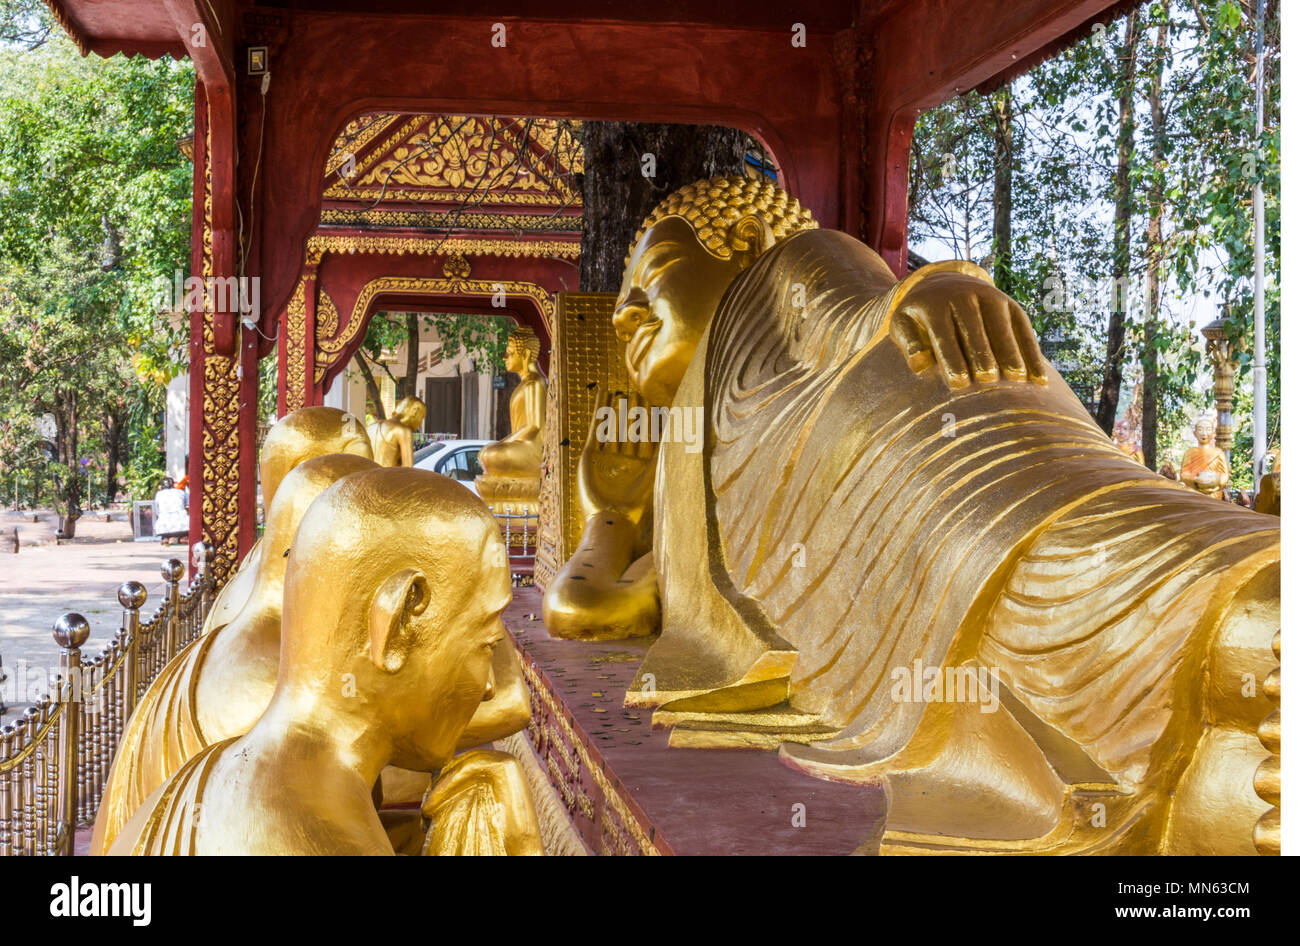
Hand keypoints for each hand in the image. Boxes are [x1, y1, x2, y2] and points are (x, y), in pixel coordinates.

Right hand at [577, 387, 657, 523]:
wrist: (610, 518)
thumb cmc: (636, 502)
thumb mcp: (656, 473)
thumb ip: (667, 452)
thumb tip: (684, 433)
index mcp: (642, 466)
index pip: (649, 437)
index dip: (653, 419)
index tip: (657, 402)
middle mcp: (625, 461)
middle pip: (631, 430)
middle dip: (635, 412)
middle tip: (637, 393)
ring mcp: (607, 457)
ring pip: (614, 426)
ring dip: (617, 409)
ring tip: (621, 392)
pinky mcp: (590, 455)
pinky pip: (596, 427)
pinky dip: (599, 409)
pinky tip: (602, 393)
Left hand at [890, 272, 1048, 388]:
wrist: (942, 284)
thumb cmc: (920, 318)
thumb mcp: (904, 325)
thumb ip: (909, 343)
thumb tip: (919, 365)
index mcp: (934, 304)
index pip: (944, 333)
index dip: (952, 358)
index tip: (959, 382)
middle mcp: (965, 296)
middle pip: (975, 328)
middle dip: (983, 353)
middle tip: (989, 379)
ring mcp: (991, 298)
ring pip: (1003, 326)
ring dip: (1012, 352)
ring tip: (1018, 378)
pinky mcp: (1011, 306)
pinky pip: (1023, 329)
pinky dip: (1032, 352)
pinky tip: (1038, 376)